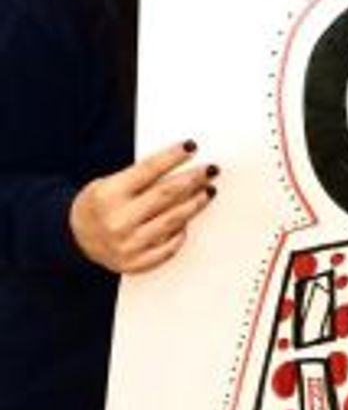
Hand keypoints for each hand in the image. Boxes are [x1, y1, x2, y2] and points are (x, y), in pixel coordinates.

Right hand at [69, 140, 217, 273]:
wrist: (74, 238)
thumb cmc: (99, 205)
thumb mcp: (109, 183)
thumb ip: (141, 177)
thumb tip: (180, 166)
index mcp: (109, 194)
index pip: (149, 169)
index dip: (173, 156)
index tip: (191, 146)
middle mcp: (118, 220)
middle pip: (167, 194)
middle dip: (193, 179)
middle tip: (211, 170)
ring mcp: (128, 244)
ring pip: (174, 219)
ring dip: (196, 203)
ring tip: (208, 191)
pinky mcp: (135, 263)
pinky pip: (169, 247)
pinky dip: (181, 232)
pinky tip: (188, 221)